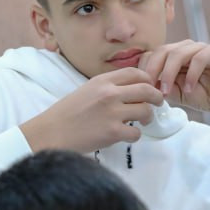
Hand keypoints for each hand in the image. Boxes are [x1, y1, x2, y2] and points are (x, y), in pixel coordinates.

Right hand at [20, 67, 163, 152]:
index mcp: (102, 81)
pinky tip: (125, 136)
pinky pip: (136, 133)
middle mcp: (109, 93)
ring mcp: (112, 113)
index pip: (135, 73)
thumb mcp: (85, 91)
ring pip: (146, 111)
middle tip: (158, 103)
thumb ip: (106, 88)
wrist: (50, 133)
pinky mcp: (113, 132)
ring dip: (147, 117)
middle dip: (157, 97)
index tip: (149, 87)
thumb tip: (129, 91)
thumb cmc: (65, 114)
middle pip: (147, 90)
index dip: (147, 80)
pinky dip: (134, 136)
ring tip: (141, 122)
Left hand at [140, 40, 209, 116]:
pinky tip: (189, 89)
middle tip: (150, 89)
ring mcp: (199, 47)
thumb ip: (157, 85)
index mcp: (171, 54)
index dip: (144, 69)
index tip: (142, 88)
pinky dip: (191, 75)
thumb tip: (141, 84)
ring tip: (166, 91)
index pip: (151, 54)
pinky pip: (199, 58)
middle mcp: (184, 47)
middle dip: (153, 70)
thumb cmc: (197, 94)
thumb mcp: (171, 92)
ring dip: (169, 74)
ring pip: (178, 53)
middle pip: (162, 51)